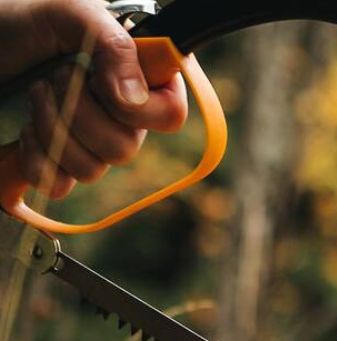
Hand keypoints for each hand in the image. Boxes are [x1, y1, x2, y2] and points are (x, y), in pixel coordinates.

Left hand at [0, 0, 187, 198]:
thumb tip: (134, 100)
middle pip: (126, 149)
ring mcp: (93, 143)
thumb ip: (114, 44)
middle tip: (56, 76)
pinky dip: (37, 159)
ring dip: (53, 129)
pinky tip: (27, 131)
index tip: (102, 84)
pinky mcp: (61, 162)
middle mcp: (124, 115)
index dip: (139, 112)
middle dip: (79, 114)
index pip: (171, 116)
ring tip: (36, 92)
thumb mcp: (71, 10)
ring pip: (93, 170)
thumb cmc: (23, 16)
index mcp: (142, 78)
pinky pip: (61, 185)